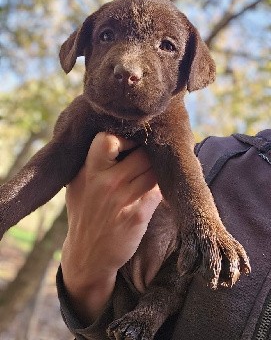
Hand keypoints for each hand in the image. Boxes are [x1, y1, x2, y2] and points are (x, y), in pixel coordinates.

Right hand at [61, 132, 161, 322]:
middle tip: (148, 159)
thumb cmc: (84, 213)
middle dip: (147, 155)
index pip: (109, 140)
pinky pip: (158, 191)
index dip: (125, 138)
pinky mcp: (138, 216)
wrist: (87, 255)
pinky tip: (151, 192)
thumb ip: (91, 162)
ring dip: (155, 172)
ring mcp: (122, 200)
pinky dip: (159, 189)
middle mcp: (106, 184)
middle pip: (142, 154)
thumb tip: (115, 138)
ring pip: (154, 172)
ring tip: (149, 175)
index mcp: (88, 172)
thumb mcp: (77, 184)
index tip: (129, 145)